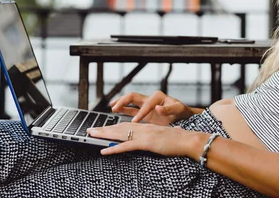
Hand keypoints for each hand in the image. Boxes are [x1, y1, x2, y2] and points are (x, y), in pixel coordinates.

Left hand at [87, 122, 208, 157]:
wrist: (188, 140)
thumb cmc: (178, 141)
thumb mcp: (161, 138)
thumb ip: (151, 138)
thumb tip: (144, 142)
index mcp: (146, 126)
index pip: (125, 125)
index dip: (112, 127)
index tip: (101, 129)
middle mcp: (143, 128)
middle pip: (119, 127)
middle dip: (103, 129)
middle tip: (90, 130)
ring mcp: (144, 134)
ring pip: (120, 134)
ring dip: (104, 135)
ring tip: (92, 136)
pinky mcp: (146, 142)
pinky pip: (126, 145)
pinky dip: (114, 149)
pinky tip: (104, 151)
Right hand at [109, 91, 195, 125]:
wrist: (184, 117)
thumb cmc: (182, 112)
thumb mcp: (178, 109)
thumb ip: (169, 109)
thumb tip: (158, 108)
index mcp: (158, 96)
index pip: (146, 104)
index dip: (140, 113)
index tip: (135, 121)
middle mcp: (150, 99)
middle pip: (133, 97)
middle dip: (123, 102)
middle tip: (114, 107)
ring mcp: (146, 106)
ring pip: (130, 102)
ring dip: (121, 103)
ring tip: (112, 107)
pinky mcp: (145, 113)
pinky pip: (132, 110)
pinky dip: (124, 110)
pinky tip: (116, 112)